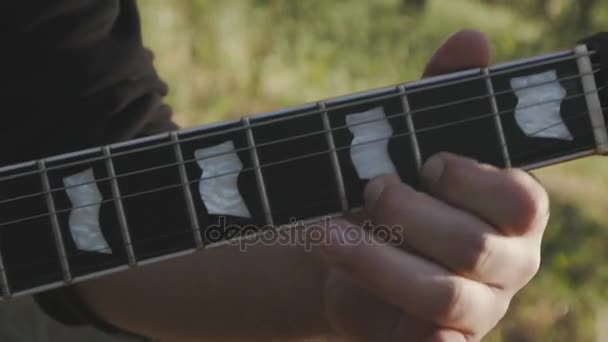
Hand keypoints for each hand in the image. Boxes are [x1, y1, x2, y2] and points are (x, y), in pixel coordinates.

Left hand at [313, 30, 548, 340]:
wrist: (351, 248)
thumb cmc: (393, 186)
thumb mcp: (410, 138)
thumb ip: (443, 93)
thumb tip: (471, 38)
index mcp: (514, 212)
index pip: (519, 201)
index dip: (470, 179)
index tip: (423, 161)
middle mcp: (507, 263)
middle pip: (473, 247)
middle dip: (411, 215)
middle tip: (367, 189)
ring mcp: (477, 309)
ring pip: (440, 295)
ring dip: (376, 259)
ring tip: (325, 233)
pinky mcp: (440, 340)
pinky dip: (422, 340)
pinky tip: (386, 317)